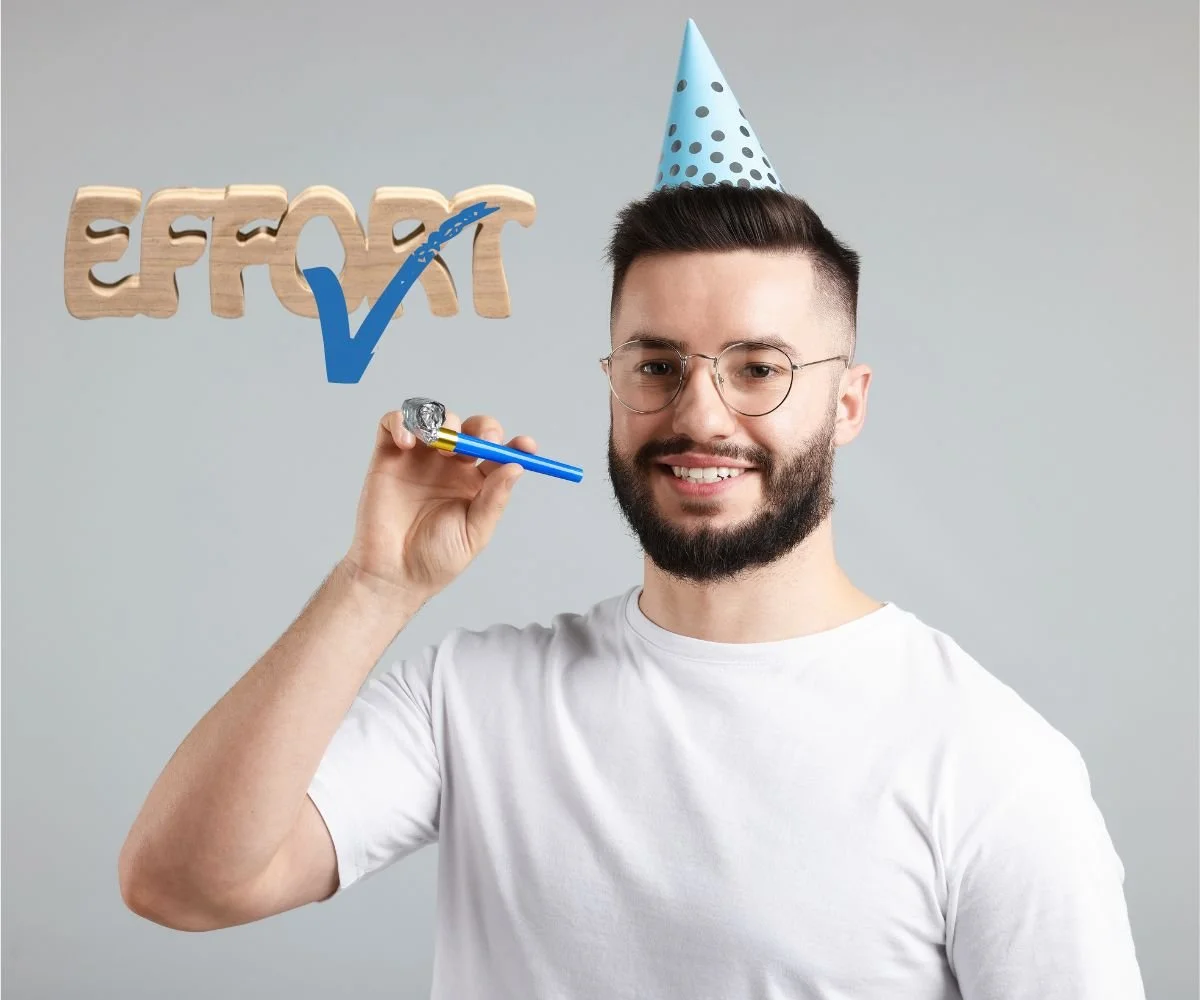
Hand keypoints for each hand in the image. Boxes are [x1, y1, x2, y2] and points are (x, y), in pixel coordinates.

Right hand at [341, 410, 532, 604]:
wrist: (392, 575)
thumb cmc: (434, 560)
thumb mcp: (474, 532)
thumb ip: (494, 499)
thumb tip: (516, 467)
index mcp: (475, 483)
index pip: (498, 453)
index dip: (515, 445)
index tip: (527, 447)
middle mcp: (450, 466)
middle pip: (471, 429)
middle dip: (482, 428)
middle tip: (484, 441)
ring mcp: (419, 459)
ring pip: (436, 418)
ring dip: (445, 422)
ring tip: (443, 446)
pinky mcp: (388, 456)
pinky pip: (394, 424)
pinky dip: (402, 421)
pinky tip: (408, 443)